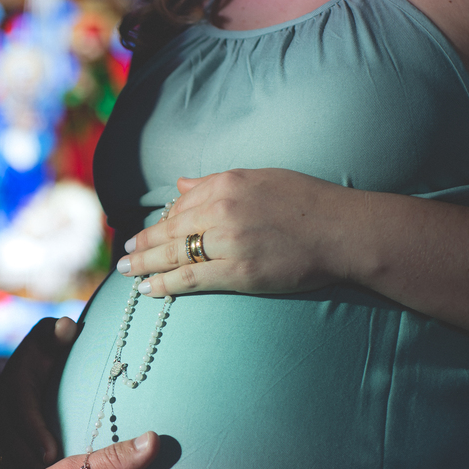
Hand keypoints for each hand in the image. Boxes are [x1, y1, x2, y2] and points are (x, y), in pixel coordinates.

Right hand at [0, 317, 80, 468]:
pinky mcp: (9, 456)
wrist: (17, 384)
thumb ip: (53, 335)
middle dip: (33, 467)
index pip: (17, 410)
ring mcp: (2, 438)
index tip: (52, 453)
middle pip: (12, 446)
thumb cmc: (41, 358)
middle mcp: (2, 416)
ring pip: (12, 465)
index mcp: (11, 388)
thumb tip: (66, 326)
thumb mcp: (44, 343)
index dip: (32, 432)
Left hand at [116, 169, 358, 297]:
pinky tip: (148, 289)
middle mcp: (222, 209)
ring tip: (126, 271)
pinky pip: (190, 278)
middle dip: (142, 244)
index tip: (146, 233)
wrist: (344, 231)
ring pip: (173, 254)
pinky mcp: (239, 272)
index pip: (181, 205)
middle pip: (169, 229)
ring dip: (144, 264)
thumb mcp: (260, 179)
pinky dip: (164, 284)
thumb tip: (181, 185)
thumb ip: (215, 183)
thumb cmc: (308, 202)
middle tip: (124, 255)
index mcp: (226, 183)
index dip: (160, 223)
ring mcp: (229, 242)